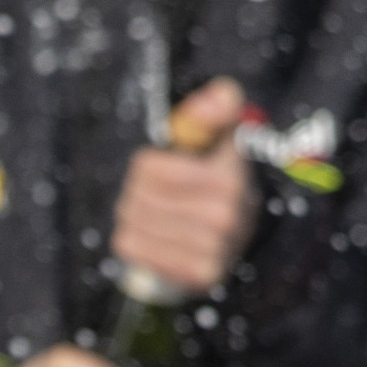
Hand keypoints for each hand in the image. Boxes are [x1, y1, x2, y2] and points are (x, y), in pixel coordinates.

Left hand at [111, 77, 256, 298]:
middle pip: (138, 195)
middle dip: (141, 194)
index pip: (148, 167)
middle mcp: (225, 214)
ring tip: (162, 219)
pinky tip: (159, 239)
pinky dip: (136, 241)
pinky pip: (132, 247)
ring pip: (133, 221)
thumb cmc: (211, 185)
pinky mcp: (196, 275)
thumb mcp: (211, 143)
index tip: (172, 169)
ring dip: (138, 218)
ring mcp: (213, 249)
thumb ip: (209, 114)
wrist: (234, 244)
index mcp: (228, 176)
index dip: (150, 166)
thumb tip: (225, 91)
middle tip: (163, 199)